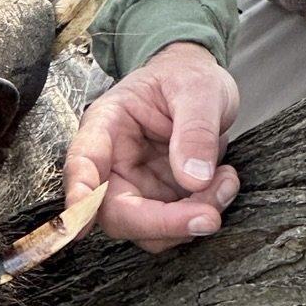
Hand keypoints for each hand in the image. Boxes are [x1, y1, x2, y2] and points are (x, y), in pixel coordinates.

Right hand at [65, 40, 239, 251]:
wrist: (199, 82)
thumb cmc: (186, 76)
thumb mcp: (198, 88)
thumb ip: (196, 130)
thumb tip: (193, 179)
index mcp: (106, 125)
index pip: (83, 163)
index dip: (80, 196)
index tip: (79, 228)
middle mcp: (112, 162)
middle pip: (116, 212)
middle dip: (162, 223)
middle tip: (209, 216)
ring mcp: (136, 185)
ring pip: (148, 229)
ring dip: (190, 219)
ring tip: (225, 181)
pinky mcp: (159, 200)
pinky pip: (175, 225)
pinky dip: (203, 213)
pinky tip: (223, 183)